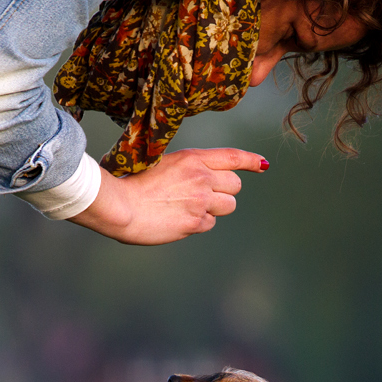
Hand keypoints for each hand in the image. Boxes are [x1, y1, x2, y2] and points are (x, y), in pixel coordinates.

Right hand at [68, 148, 267, 244]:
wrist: (119, 206)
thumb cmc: (131, 184)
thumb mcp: (161, 163)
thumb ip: (186, 170)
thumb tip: (205, 181)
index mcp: (192, 159)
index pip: (232, 157)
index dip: (251, 161)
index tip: (262, 164)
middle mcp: (201, 177)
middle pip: (235, 185)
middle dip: (225, 191)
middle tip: (204, 195)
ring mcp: (200, 201)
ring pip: (228, 205)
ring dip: (214, 208)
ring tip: (189, 208)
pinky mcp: (195, 222)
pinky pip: (210, 224)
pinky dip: (198, 223)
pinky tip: (178, 219)